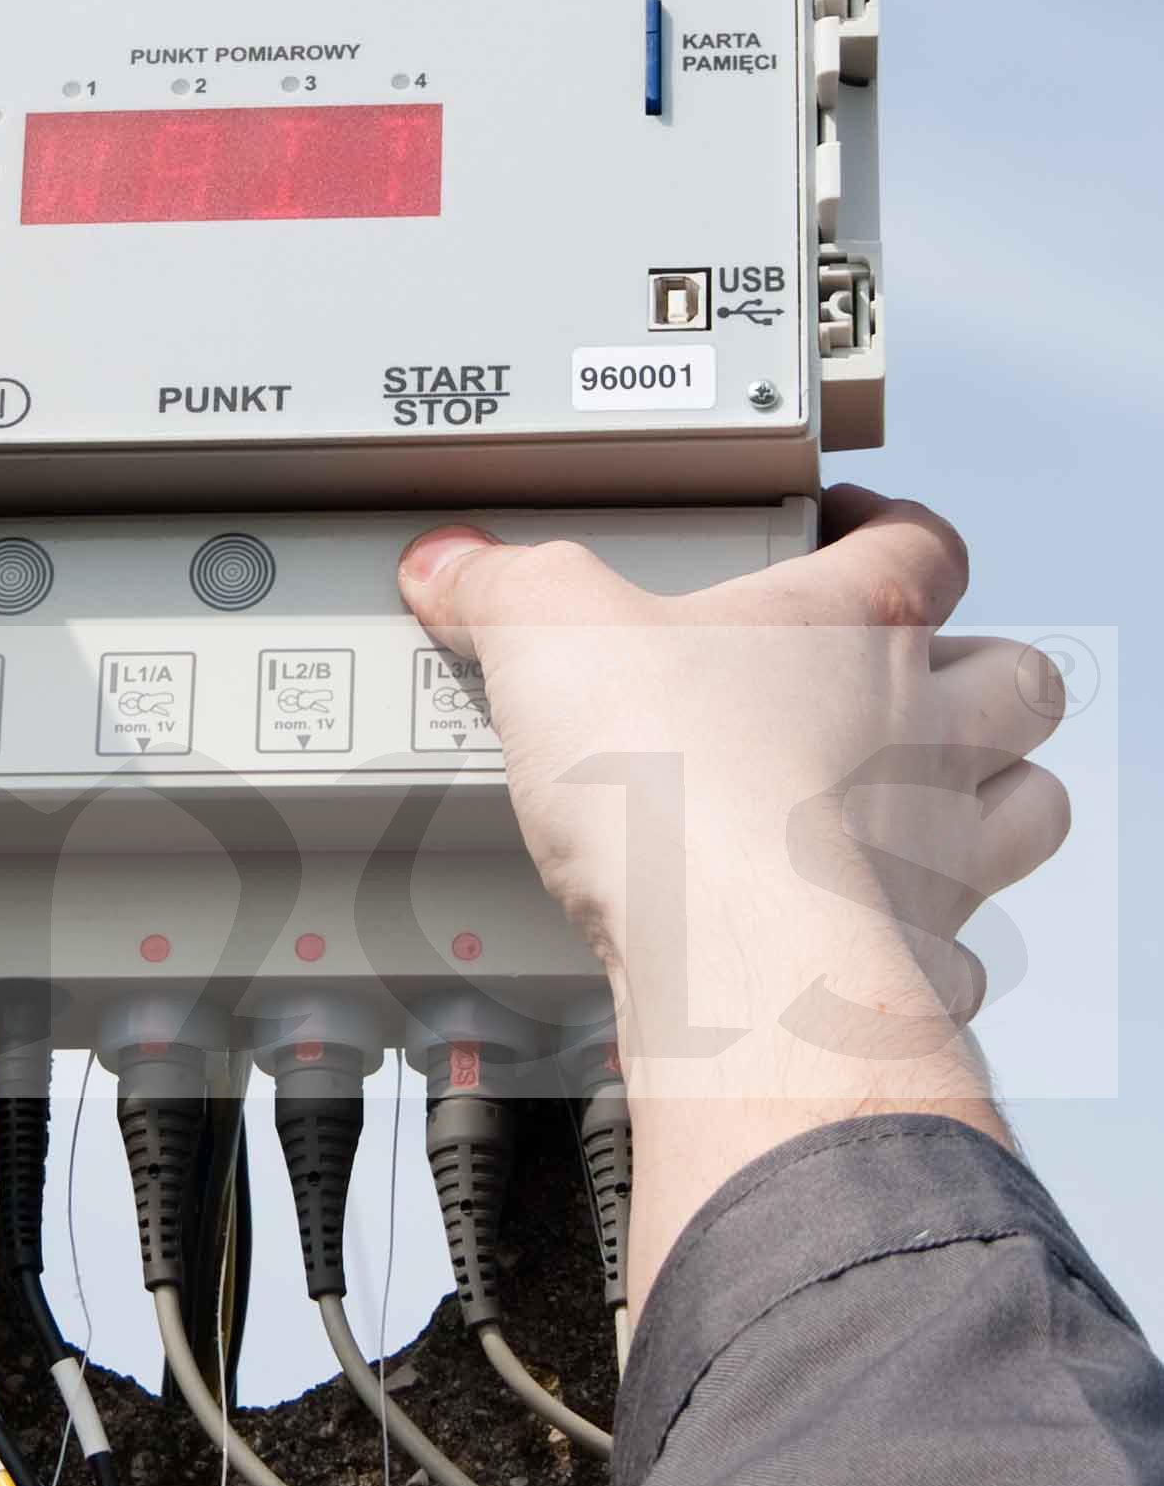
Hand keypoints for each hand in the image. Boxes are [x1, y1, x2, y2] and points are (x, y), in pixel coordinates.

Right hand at [397, 490, 1069, 1302]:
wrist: (729, 956)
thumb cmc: (676, 784)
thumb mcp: (551, 636)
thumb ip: (505, 589)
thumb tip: (455, 565)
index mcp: (861, 625)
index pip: (920, 542)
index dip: (889, 526)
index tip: (848, 528)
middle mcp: (927, 729)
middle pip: (1016, 676)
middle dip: (979, 671)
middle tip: (914, 677)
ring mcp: (940, 849)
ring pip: (1031, 805)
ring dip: (994, 798)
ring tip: (929, 801)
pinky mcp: (921, 959)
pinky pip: (964, 954)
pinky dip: (934, 949)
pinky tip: (873, 944)